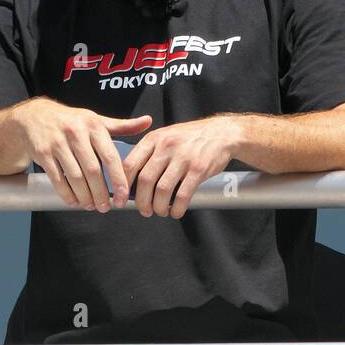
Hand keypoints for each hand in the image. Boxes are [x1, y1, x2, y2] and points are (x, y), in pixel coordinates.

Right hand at [10, 98, 151, 211]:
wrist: (33, 117)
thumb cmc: (72, 121)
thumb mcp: (96, 120)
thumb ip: (122, 126)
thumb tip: (148, 121)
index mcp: (94, 126)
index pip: (110, 156)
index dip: (118, 179)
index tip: (124, 196)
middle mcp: (76, 134)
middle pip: (92, 170)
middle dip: (101, 193)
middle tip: (106, 207)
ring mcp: (58, 144)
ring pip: (74, 177)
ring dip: (84, 196)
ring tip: (91, 206)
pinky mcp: (42, 153)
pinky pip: (56, 179)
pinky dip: (66, 193)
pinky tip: (74, 201)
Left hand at [122, 115, 240, 218]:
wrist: (223, 133)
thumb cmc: (192, 137)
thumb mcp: (167, 136)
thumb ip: (150, 153)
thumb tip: (132, 181)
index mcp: (155, 139)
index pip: (130, 164)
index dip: (123, 186)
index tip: (121, 200)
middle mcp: (167, 146)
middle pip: (145, 180)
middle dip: (142, 202)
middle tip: (144, 210)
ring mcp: (184, 158)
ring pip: (162, 190)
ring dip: (158, 207)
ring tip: (160, 211)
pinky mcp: (199, 169)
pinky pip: (183, 195)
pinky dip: (177, 208)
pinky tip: (176, 211)